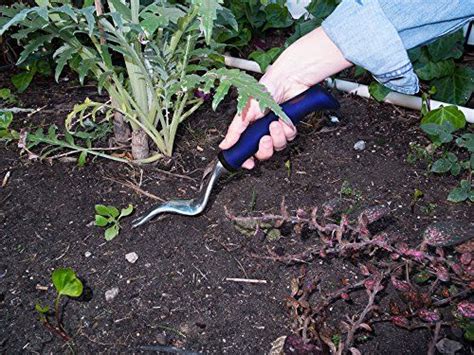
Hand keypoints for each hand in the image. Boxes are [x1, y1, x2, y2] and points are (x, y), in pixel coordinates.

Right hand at [219, 27, 351, 168]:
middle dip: (265, 149)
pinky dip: (287, 130)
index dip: (247, 159)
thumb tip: (224, 145)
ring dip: (277, 137)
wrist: (287, 80)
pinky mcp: (289, 124)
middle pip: (264, 152)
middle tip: (265, 138)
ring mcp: (276, 128)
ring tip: (275, 124)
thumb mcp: (245, 112)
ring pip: (278, 146)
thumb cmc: (265, 90)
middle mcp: (262, 129)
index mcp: (249, 127)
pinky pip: (289, 137)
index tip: (249, 163)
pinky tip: (284, 120)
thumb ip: (234, 131)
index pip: (247, 150)